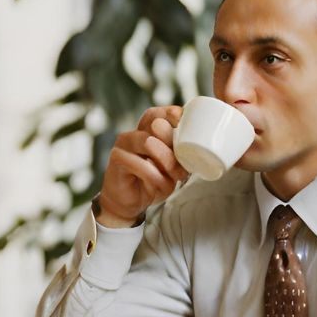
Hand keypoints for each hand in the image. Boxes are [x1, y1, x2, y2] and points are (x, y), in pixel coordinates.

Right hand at [96, 106, 188, 226]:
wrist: (129, 203)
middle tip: (184, 165)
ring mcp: (122, 146)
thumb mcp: (170, 166)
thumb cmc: (151, 182)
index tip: (185, 127)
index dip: (171, 114)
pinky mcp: (117, 160)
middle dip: (174, 143)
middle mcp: (132, 134)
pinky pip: (140, 164)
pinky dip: (156, 177)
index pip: (156, 113)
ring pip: (149, 142)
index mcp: (144, 132)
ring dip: (167, 162)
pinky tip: (161, 186)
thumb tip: (199, 147)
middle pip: (156, 124)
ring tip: (176, 177)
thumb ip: (178, 154)